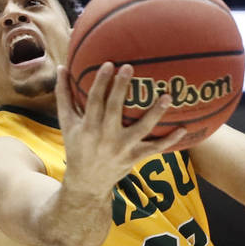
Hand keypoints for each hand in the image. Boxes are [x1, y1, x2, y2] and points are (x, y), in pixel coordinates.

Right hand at [55, 62, 184, 195]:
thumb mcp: (66, 123)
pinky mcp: (134, 157)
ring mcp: (122, 148)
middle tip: (129, 67)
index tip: (109, 64)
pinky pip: (154, 148)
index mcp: (88, 127)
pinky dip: (169, 141)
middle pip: (114, 109)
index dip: (101, 82)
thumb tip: (61, 68)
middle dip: (121, 88)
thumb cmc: (77, 146)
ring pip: (141, 129)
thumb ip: (64, 95)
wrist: (87, 181)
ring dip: (155, 113)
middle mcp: (105, 137)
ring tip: (167, 96)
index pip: (94, 101)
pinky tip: (183, 128)